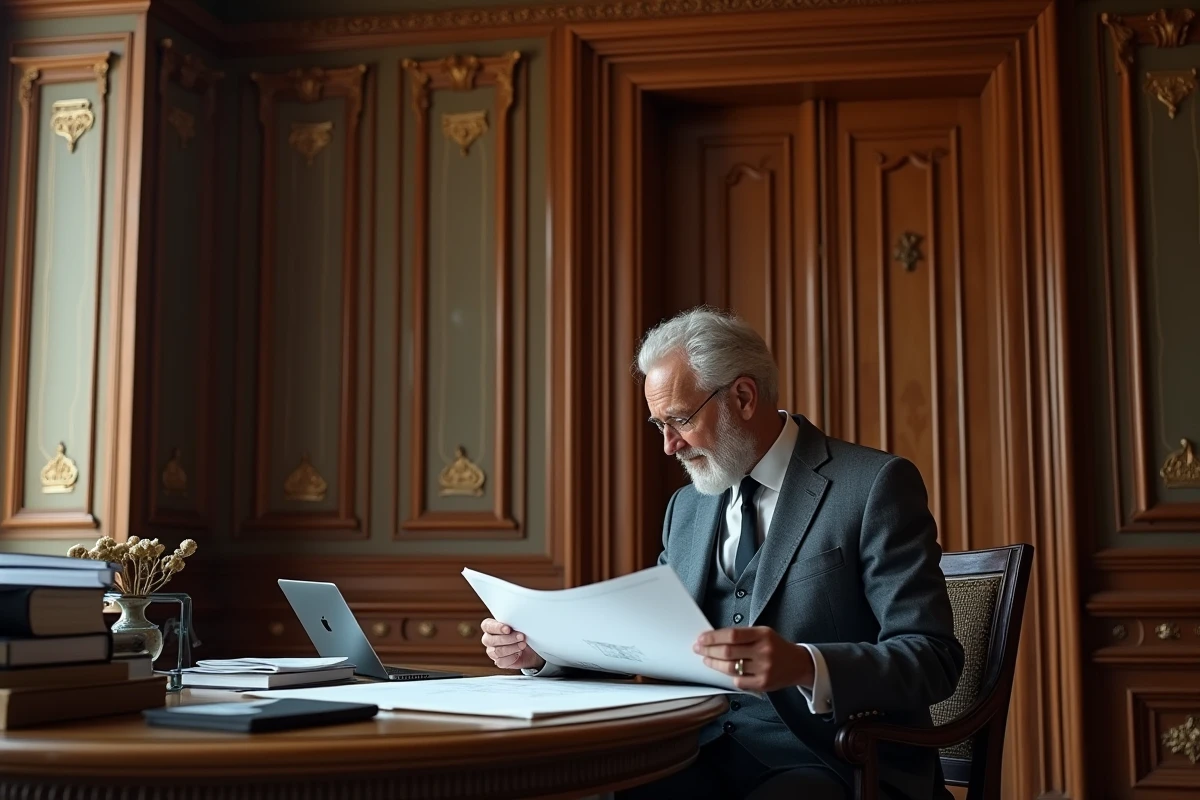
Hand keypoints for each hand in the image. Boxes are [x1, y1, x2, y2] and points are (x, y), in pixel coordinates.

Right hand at [480, 618, 545, 670]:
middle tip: (521, 637)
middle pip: (491, 640)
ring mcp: (492, 651)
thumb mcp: (519, 625)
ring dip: (512, 648)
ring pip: (497, 651)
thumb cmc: (523, 633)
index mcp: (490, 627)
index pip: (487, 626)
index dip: (496, 627)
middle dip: (508, 638)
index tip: (508, 629)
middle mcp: (488, 639)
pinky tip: (519, 653)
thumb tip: (519, 620)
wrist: (530, 649)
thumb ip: (514, 622)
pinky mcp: (499, 662)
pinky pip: (502, 661)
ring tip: (523, 645)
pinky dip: (512, 657)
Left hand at [694, 626, 813, 692]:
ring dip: (714, 664)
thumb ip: (742, 635)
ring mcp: (764, 669)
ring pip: (730, 668)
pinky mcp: (763, 684)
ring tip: (706, 659)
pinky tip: (723, 670)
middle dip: (708, 650)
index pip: (732, 635)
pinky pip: (738, 681)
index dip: (713, 637)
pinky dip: (728, 676)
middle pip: (728, 652)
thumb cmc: (775, 646)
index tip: (701, 638)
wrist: (798, 664)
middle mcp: (764, 651)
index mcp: (762, 634)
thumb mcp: (763, 633)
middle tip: (698, 649)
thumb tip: (714, 638)